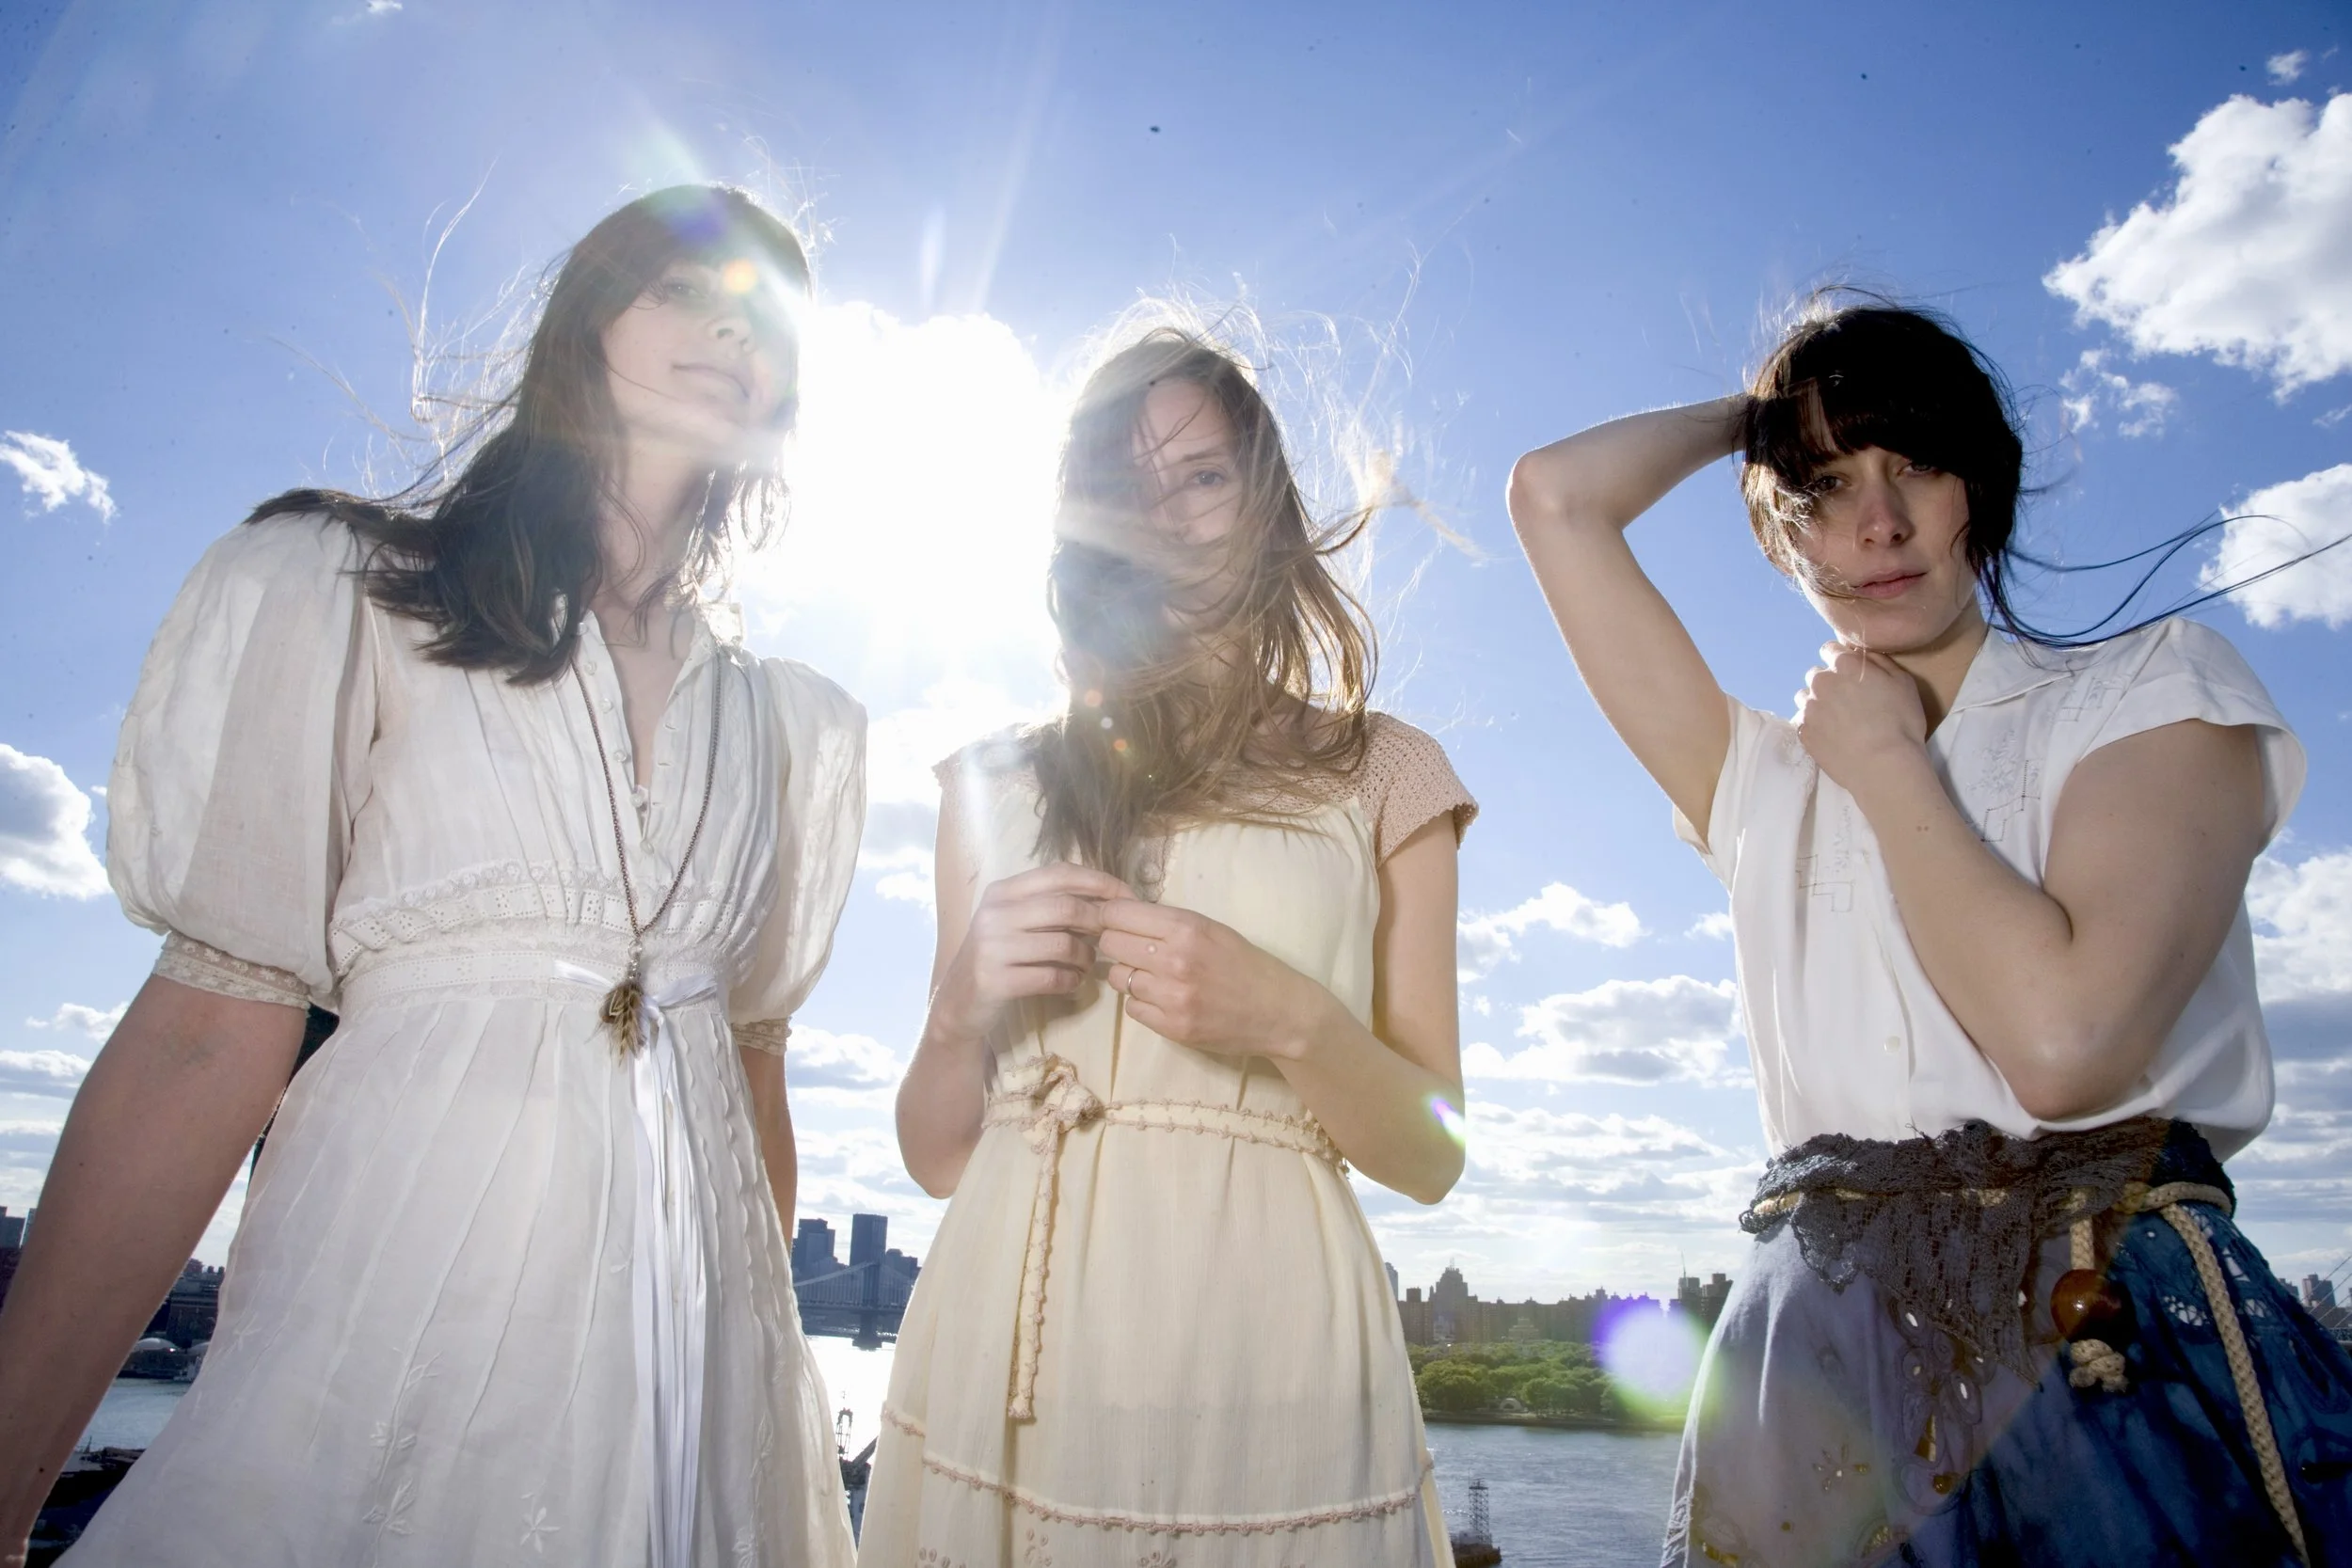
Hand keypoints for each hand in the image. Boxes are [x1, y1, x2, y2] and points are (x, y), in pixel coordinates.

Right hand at [932, 864, 1132, 1043]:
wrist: (958, 1001)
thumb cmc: (998, 956)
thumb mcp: (1014, 921)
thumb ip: (1049, 905)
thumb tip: (1107, 897)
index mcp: (1002, 891)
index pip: (1059, 874)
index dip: (1099, 882)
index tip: (1126, 897)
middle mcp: (994, 913)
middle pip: (1065, 907)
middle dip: (1098, 922)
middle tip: (1111, 937)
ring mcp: (992, 947)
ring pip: (1063, 943)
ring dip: (1086, 956)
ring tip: (1087, 963)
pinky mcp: (996, 981)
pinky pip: (1051, 976)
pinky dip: (1071, 980)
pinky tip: (1072, 982)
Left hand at [1096, 899, 1334, 1059]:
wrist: (1280, 1011)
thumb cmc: (1246, 964)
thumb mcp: (1211, 929)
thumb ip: (1169, 922)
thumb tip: (1121, 915)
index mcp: (1187, 928)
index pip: (1117, 914)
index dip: (1111, 916)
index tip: (1116, 921)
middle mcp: (1174, 960)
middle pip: (1109, 944)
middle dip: (1116, 944)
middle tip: (1133, 950)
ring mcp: (1172, 997)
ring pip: (1118, 978)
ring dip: (1129, 975)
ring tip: (1153, 976)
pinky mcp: (1172, 1027)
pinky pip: (1132, 1009)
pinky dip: (1142, 1003)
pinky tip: (1163, 999)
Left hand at [1794, 641, 1929, 795]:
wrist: (1884, 766)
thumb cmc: (1901, 722)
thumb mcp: (1903, 682)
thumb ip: (1879, 661)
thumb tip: (1863, 653)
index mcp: (1844, 664)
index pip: (1830, 649)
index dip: (1842, 660)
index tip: (1851, 674)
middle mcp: (1820, 681)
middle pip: (1817, 674)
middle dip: (1830, 683)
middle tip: (1849, 702)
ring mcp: (1808, 707)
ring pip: (1806, 697)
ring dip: (1818, 703)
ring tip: (1838, 720)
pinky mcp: (1802, 732)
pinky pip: (1803, 721)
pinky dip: (1814, 724)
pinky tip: (1831, 735)